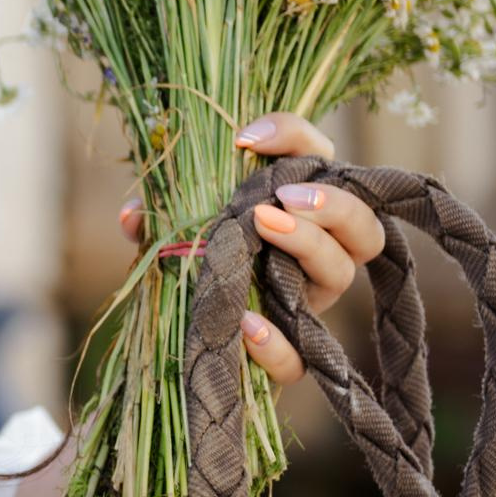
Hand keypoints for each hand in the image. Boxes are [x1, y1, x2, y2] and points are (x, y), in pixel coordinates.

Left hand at [118, 112, 384, 388]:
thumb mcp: (175, 235)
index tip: (245, 138)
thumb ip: (161, 219)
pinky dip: (276, 343)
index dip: (294, 137)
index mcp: (301, 214)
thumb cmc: (196, 273)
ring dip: (310, 243)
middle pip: (362, 224)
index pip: (320, 159)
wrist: (191, 350)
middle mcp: (320, 256)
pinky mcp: (290, 358)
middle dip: (333, 201)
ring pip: (342, 272)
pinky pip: (300, 358)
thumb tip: (133, 215)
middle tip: (284, 194)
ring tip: (265, 223)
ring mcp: (311, 305)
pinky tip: (248, 323)